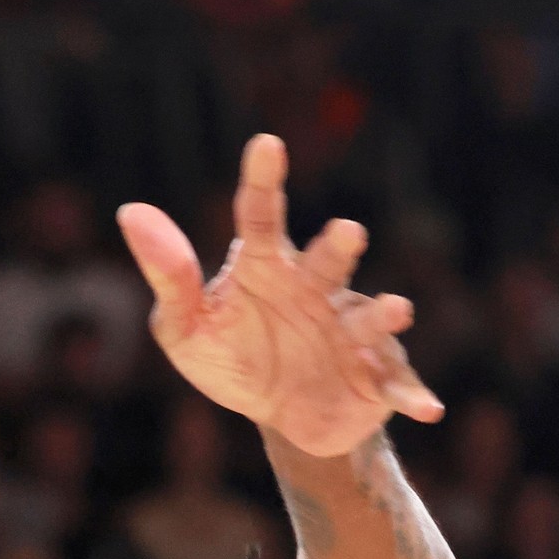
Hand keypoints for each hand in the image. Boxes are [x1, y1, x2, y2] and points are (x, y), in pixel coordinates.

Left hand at [121, 134, 442, 458]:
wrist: (281, 415)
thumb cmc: (233, 357)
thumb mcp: (185, 329)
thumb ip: (167, 276)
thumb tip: (131, 212)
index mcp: (268, 267)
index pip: (262, 216)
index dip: (264, 179)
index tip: (266, 143)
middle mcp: (317, 289)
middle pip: (327, 261)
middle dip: (337, 247)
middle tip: (347, 231)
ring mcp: (351, 331)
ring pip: (369, 318)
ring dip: (382, 314)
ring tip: (397, 310)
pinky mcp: (376, 376)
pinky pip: (395, 383)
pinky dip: (411, 393)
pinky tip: (427, 408)